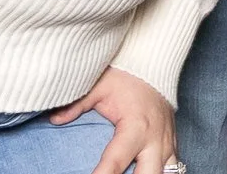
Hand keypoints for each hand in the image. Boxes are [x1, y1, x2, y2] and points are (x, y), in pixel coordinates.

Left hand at [53, 66, 173, 173]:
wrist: (154, 63)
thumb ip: (77, 105)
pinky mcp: (171, 142)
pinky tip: (145, 173)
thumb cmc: (126, 75)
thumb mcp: (99, 86)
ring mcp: (166, 142)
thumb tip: (55, 119)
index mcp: (136, 127)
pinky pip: (172, 166)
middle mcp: (154, 139)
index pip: (115, 163)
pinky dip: (160, 173)